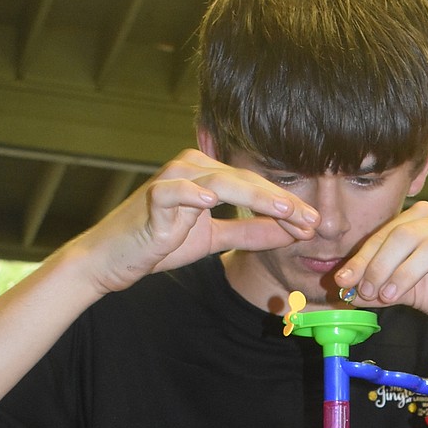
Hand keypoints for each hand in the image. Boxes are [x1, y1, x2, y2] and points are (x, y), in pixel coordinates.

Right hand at [74, 149, 318, 295]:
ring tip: (285, 209)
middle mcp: (194, 168)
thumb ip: (248, 234)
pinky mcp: (152, 197)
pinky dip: (192, 194)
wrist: (113, 259)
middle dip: (282, 202)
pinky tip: (212, 201)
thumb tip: (287, 232)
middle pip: (246, 181)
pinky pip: (174, 191)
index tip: (314, 224)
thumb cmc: (159, 243)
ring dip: (256, 196)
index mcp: (209, 174)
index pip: (256, 187)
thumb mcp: (212, 240)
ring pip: (221, 181)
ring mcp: (172, 179)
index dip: (287, 205)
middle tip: (312, 219)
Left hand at [334, 202, 427, 335]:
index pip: (383, 235)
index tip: (343, 281)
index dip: (361, 259)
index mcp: (416, 222)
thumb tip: (344, 293)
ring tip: (390, 295)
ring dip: (406, 272)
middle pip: (403, 236)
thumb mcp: (400, 290)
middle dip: (379, 265)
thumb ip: (375, 289)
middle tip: (366, 290)